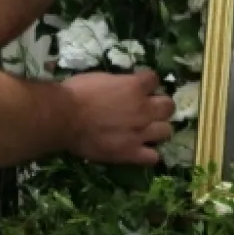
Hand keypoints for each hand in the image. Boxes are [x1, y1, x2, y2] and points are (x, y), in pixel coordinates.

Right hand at [60, 70, 174, 165]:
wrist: (64, 118)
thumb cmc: (76, 93)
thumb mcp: (100, 78)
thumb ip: (118, 83)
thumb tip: (123, 86)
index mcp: (135, 87)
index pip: (154, 79)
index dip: (148, 83)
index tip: (141, 86)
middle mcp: (144, 109)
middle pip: (169, 106)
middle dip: (160, 106)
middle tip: (148, 109)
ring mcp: (140, 132)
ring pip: (166, 131)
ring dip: (157, 129)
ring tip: (146, 131)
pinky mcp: (131, 152)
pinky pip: (153, 157)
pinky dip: (150, 154)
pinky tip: (141, 151)